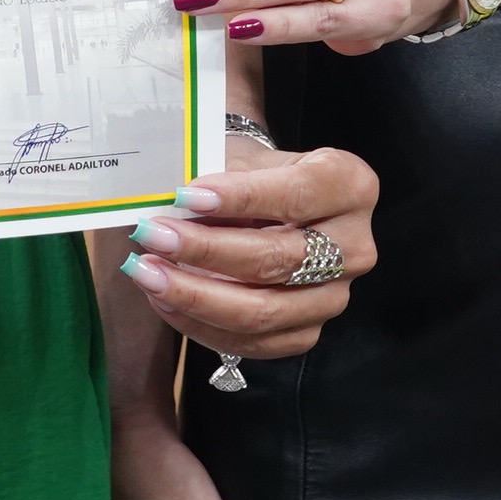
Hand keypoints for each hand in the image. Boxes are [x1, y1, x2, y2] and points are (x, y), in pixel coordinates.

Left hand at [121, 146, 377, 362]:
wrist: (262, 197)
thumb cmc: (249, 170)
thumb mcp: (239, 156)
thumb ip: (214, 179)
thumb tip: (167, 212)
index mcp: (349, 185)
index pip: (296, 194)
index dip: (241, 198)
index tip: (186, 195)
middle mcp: (354, 245)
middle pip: (277, 258)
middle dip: (206, 250)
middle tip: (150, 235)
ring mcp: (334, 296)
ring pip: (263, 311)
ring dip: (196, 296)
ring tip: (146, 272)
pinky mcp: (306, 332)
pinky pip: (252, 342)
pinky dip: (201, 324)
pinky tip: (164, 300)